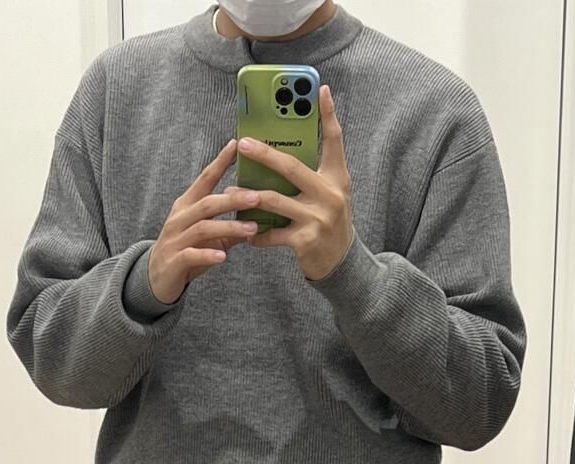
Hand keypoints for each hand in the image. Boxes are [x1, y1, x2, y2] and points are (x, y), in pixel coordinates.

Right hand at [147, 139, 260, 304]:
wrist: (156, 278)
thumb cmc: (185, 251)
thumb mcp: (208, 238)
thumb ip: (228, 230)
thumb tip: (255, 222)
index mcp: (187, 205)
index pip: (205, 179)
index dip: (219, 162)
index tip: (236, 145)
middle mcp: (180, 218)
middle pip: (208, 203)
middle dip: (233, 200)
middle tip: (257, 197)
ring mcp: (176, 239)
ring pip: (203, 228)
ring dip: (228, 228)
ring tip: (251, 230)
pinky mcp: (174, 260)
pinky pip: (192, 255)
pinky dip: (208, 254)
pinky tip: (223, 256)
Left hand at [239, 86, 353, 280]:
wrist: (342, 262)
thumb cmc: (329, 221)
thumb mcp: (330, 193)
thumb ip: (313, 173)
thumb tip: (283, 151)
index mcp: (337, 178)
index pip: (335, 140)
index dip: (329, 114)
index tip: (321, 89)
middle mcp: (330, 194)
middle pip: (292, 167)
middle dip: (264, 154)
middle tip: (243, 144)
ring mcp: (318, 218)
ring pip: (275, 201)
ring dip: (249, 197)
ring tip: (232, 192)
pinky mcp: (305, 240)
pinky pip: (273, 233)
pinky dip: (256, 234)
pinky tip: (245, 233)